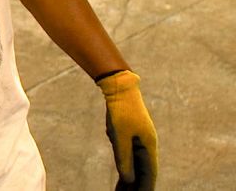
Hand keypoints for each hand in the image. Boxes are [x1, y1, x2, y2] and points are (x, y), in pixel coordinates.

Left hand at [97, 70, 157, 190]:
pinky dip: (125, 167)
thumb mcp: (120, 136)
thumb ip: (123, 158)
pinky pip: (128, 156)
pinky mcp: (129, 136)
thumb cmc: (121, 111)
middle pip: (142, 172)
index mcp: (149, 146)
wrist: (119, 88)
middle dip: (136, 186)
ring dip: (129, 179)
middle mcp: (146, 145)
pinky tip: (121, 177)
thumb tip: (127, 179)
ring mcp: (138, 141)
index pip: (149, 173)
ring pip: (134, 165)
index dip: (146, 187)